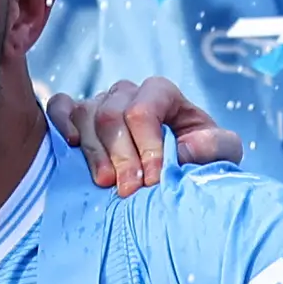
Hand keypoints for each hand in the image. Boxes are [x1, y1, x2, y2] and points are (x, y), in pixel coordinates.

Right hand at [47, 76, 243, 190]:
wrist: (175, 173)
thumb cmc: (200, 158)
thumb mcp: (222, 153)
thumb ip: (214, 147)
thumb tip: (182, 150)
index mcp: (162, 93)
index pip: (143, 110)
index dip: (147, 146)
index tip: (153, 180)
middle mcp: (129, 92)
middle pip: (111, 115)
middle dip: (121, 156)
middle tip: (129, 191)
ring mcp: (101, 102)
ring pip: (86, 114)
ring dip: (93, 152)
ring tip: (105, 183)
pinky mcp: (78, 116)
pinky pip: (60, 107)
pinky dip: (61, 123)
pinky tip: (72, 147)